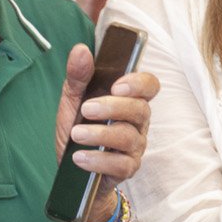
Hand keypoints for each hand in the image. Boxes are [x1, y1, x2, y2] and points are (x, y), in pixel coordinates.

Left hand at [54, 45, 161, 221]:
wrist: (72, 170)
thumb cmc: (77, 130)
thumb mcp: (72, 100)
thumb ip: (78, 76)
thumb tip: (80, 50)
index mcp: (129, 100)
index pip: (150, 86)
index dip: (139, 83)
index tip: (117, 85)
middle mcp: (137, 122)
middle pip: (140, 110)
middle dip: (112, 108)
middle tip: (86, 110)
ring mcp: (135, 146)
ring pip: (128, 137)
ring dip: (100, 135)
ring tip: (76, 134)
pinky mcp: (128, 168)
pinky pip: (121, 164)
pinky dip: (99, 160)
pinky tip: (80, 157)